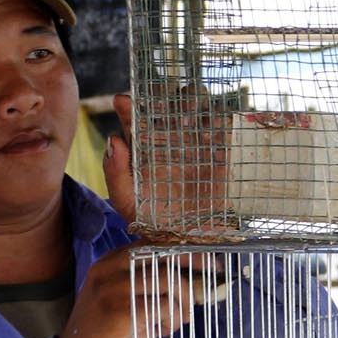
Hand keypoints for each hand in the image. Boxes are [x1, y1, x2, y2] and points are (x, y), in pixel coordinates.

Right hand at [55, 245, 203, 337]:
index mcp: (112, 262)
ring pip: (167, 279)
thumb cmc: (109, 334)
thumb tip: (196, 282)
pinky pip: (163, 305)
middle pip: (163, 255)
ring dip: (184, 300)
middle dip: (194, 265)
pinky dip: (173, 318)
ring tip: (180, 318)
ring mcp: (114, 287)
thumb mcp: (128, 300)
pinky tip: (165, 330)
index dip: (185, 250)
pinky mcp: (121, 309)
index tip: (208, 260)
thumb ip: (153, 287)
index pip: (154, 244)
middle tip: (210, 281)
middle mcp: (110, 269)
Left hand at [103, 90, 229, 229]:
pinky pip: (223, 129)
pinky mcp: (220, 153)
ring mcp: (195, 143)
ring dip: (194, 102)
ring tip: (189, 111)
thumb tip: (114, 140)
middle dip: (168, 96)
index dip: (127, 106)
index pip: (134, 119)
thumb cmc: (152, 221)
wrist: (187, 242)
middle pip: (168, 105)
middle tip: (165, 102)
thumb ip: (115, 173)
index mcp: (143, 147)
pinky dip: (221, 119)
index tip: (123, 101)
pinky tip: (215, 122)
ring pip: (197, 108)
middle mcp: (168, 139)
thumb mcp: (127, 202)